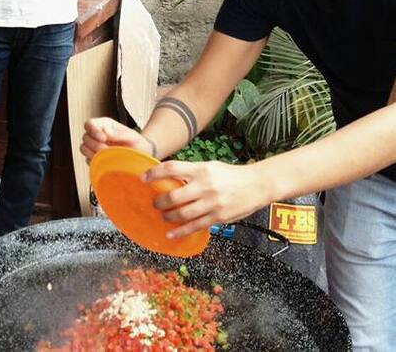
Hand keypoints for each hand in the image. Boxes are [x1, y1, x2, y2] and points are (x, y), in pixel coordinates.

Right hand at [81, 117, 151, 160]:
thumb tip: (106, 132)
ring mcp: (95, 147)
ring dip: (92, 153)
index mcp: (105, 125)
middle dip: (94, 144)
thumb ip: (120, 133)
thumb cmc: (137, 143)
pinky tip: (104, 162)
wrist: (141, 157)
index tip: (103, 138)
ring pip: (83, 148)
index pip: (90, 123)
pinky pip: (87, 160)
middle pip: (85, 137)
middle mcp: (97, 134)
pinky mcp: (95, 158)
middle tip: (106, 150)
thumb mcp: (132, 136)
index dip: (93, 130)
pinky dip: (94, 161)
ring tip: (105, 157)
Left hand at [143, 159, 271, 238]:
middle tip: (155, 203)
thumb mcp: (210, 167)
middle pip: (173, 196)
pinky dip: (180, 232)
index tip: (143, 178)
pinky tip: (171, 234)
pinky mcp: (218, 218)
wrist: (257, 185)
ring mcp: (212, 203)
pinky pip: (194, 227)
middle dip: (159, 202)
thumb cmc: (231, 175)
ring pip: (181, 214)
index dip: (154, 173)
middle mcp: (205, 186)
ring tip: (164, 216)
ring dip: (168, 217)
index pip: (172, 169)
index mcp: (202, 169)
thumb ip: (192, 173)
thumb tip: (169, 179)